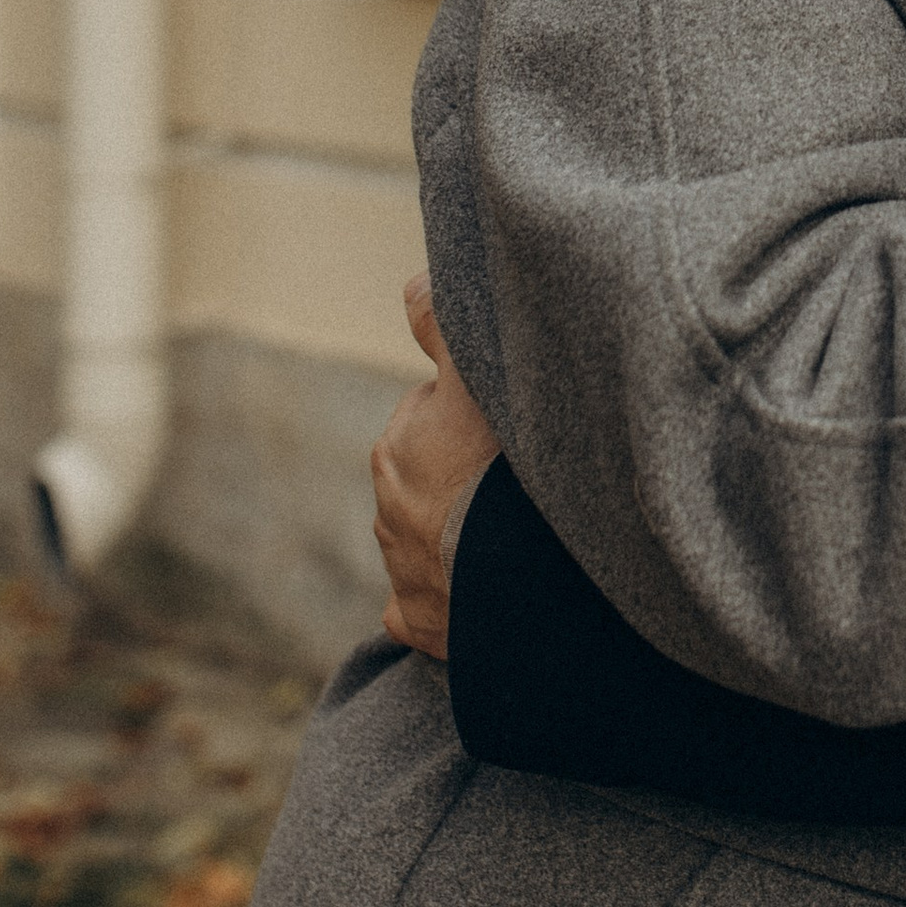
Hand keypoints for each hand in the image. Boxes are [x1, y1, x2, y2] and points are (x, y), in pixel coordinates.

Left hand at [371, 275, 501, 659]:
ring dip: (462, 532)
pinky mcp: (414, 621)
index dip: (473, 420)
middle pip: (431, 475)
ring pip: (430, 536)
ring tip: (513, 537)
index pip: (433, 416)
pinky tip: (480, 590)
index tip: (507, 434)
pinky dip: (446, 597)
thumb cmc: (501, 479)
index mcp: (398, 447)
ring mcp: (399, 569)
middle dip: (463, 476)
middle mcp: (388, 507)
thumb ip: (441, 326)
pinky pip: (422, 605)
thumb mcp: (476, 383)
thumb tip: (412, 285)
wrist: (514, 589)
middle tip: (517, 485)